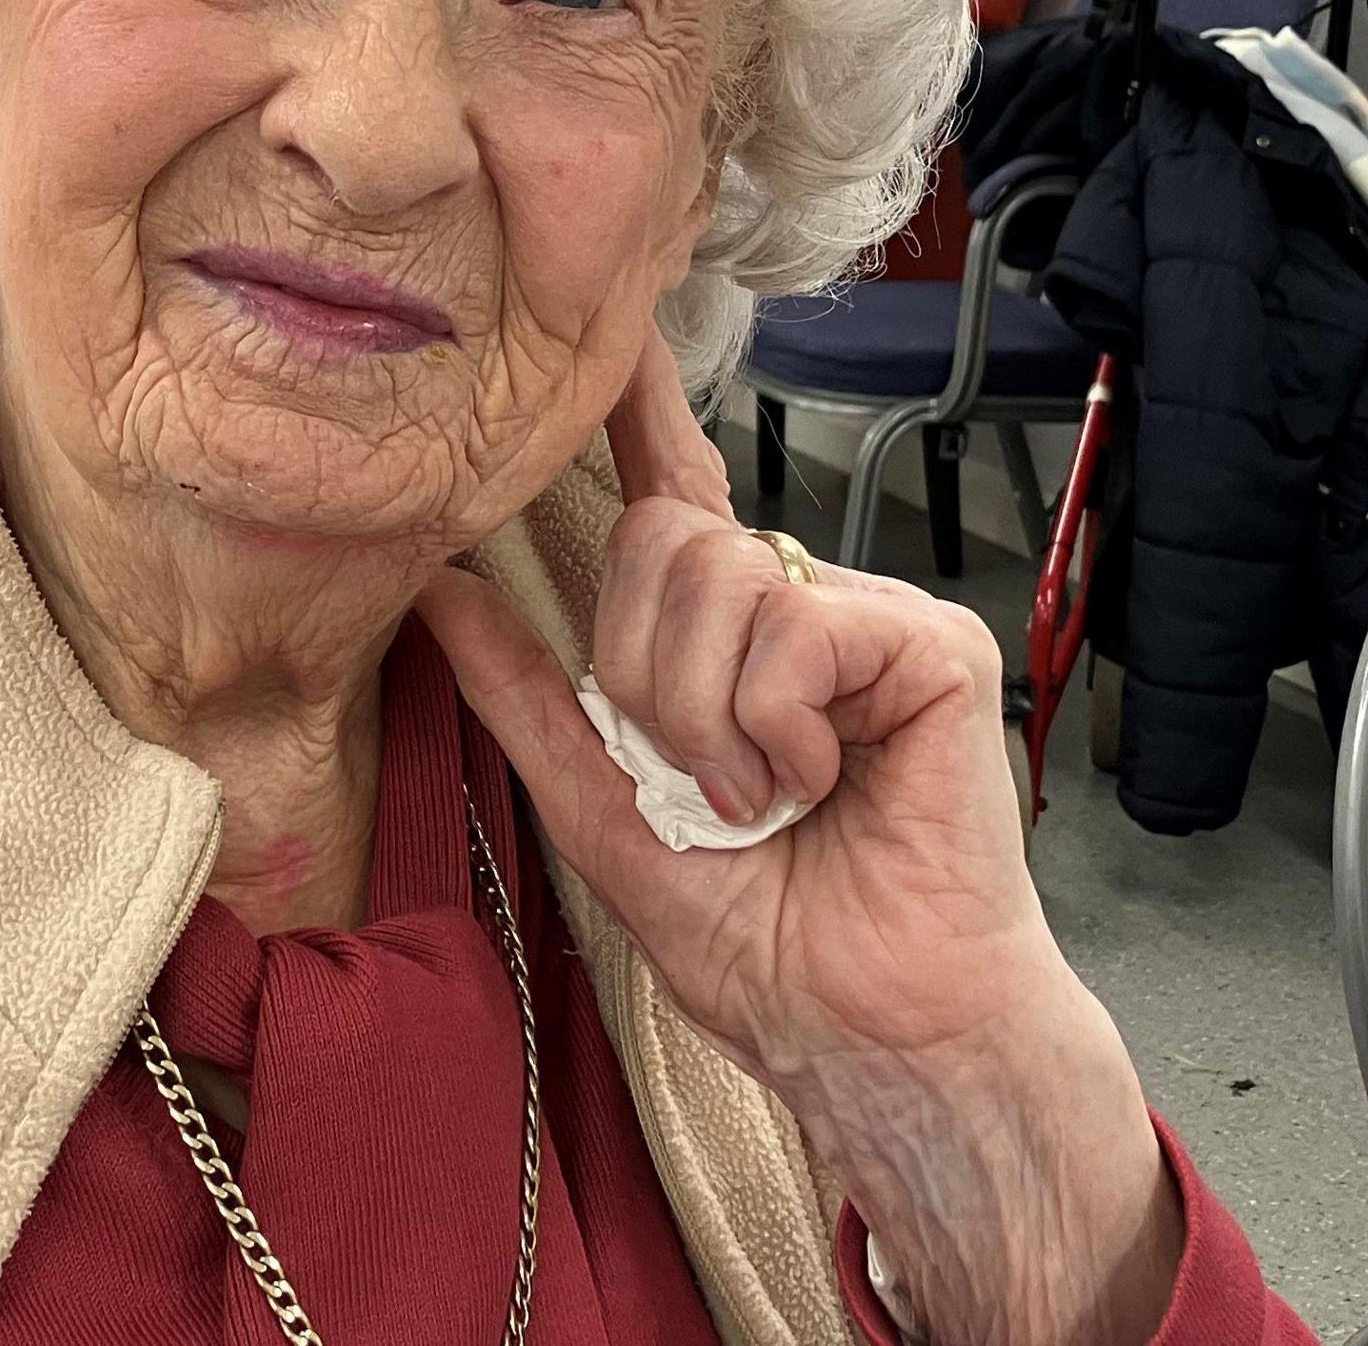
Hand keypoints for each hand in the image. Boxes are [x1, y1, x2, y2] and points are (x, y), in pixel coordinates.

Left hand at [415, 341, 1179, 1345]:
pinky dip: (775, 726)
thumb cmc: (770, 943)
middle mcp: (799, 612)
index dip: (639, 415)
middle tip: (699, 786)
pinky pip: (795, 625)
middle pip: (664, 541)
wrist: (869, 1031)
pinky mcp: (928, 645)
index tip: (607, 337)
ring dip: (704, 718)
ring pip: (720, 576)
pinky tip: (817, 785)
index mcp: (727, 646)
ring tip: (760, 800)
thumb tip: (439, 593)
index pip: (674, 499)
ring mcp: (868, 620)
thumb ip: (526, 699)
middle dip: (640, 676)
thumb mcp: (605, 814)